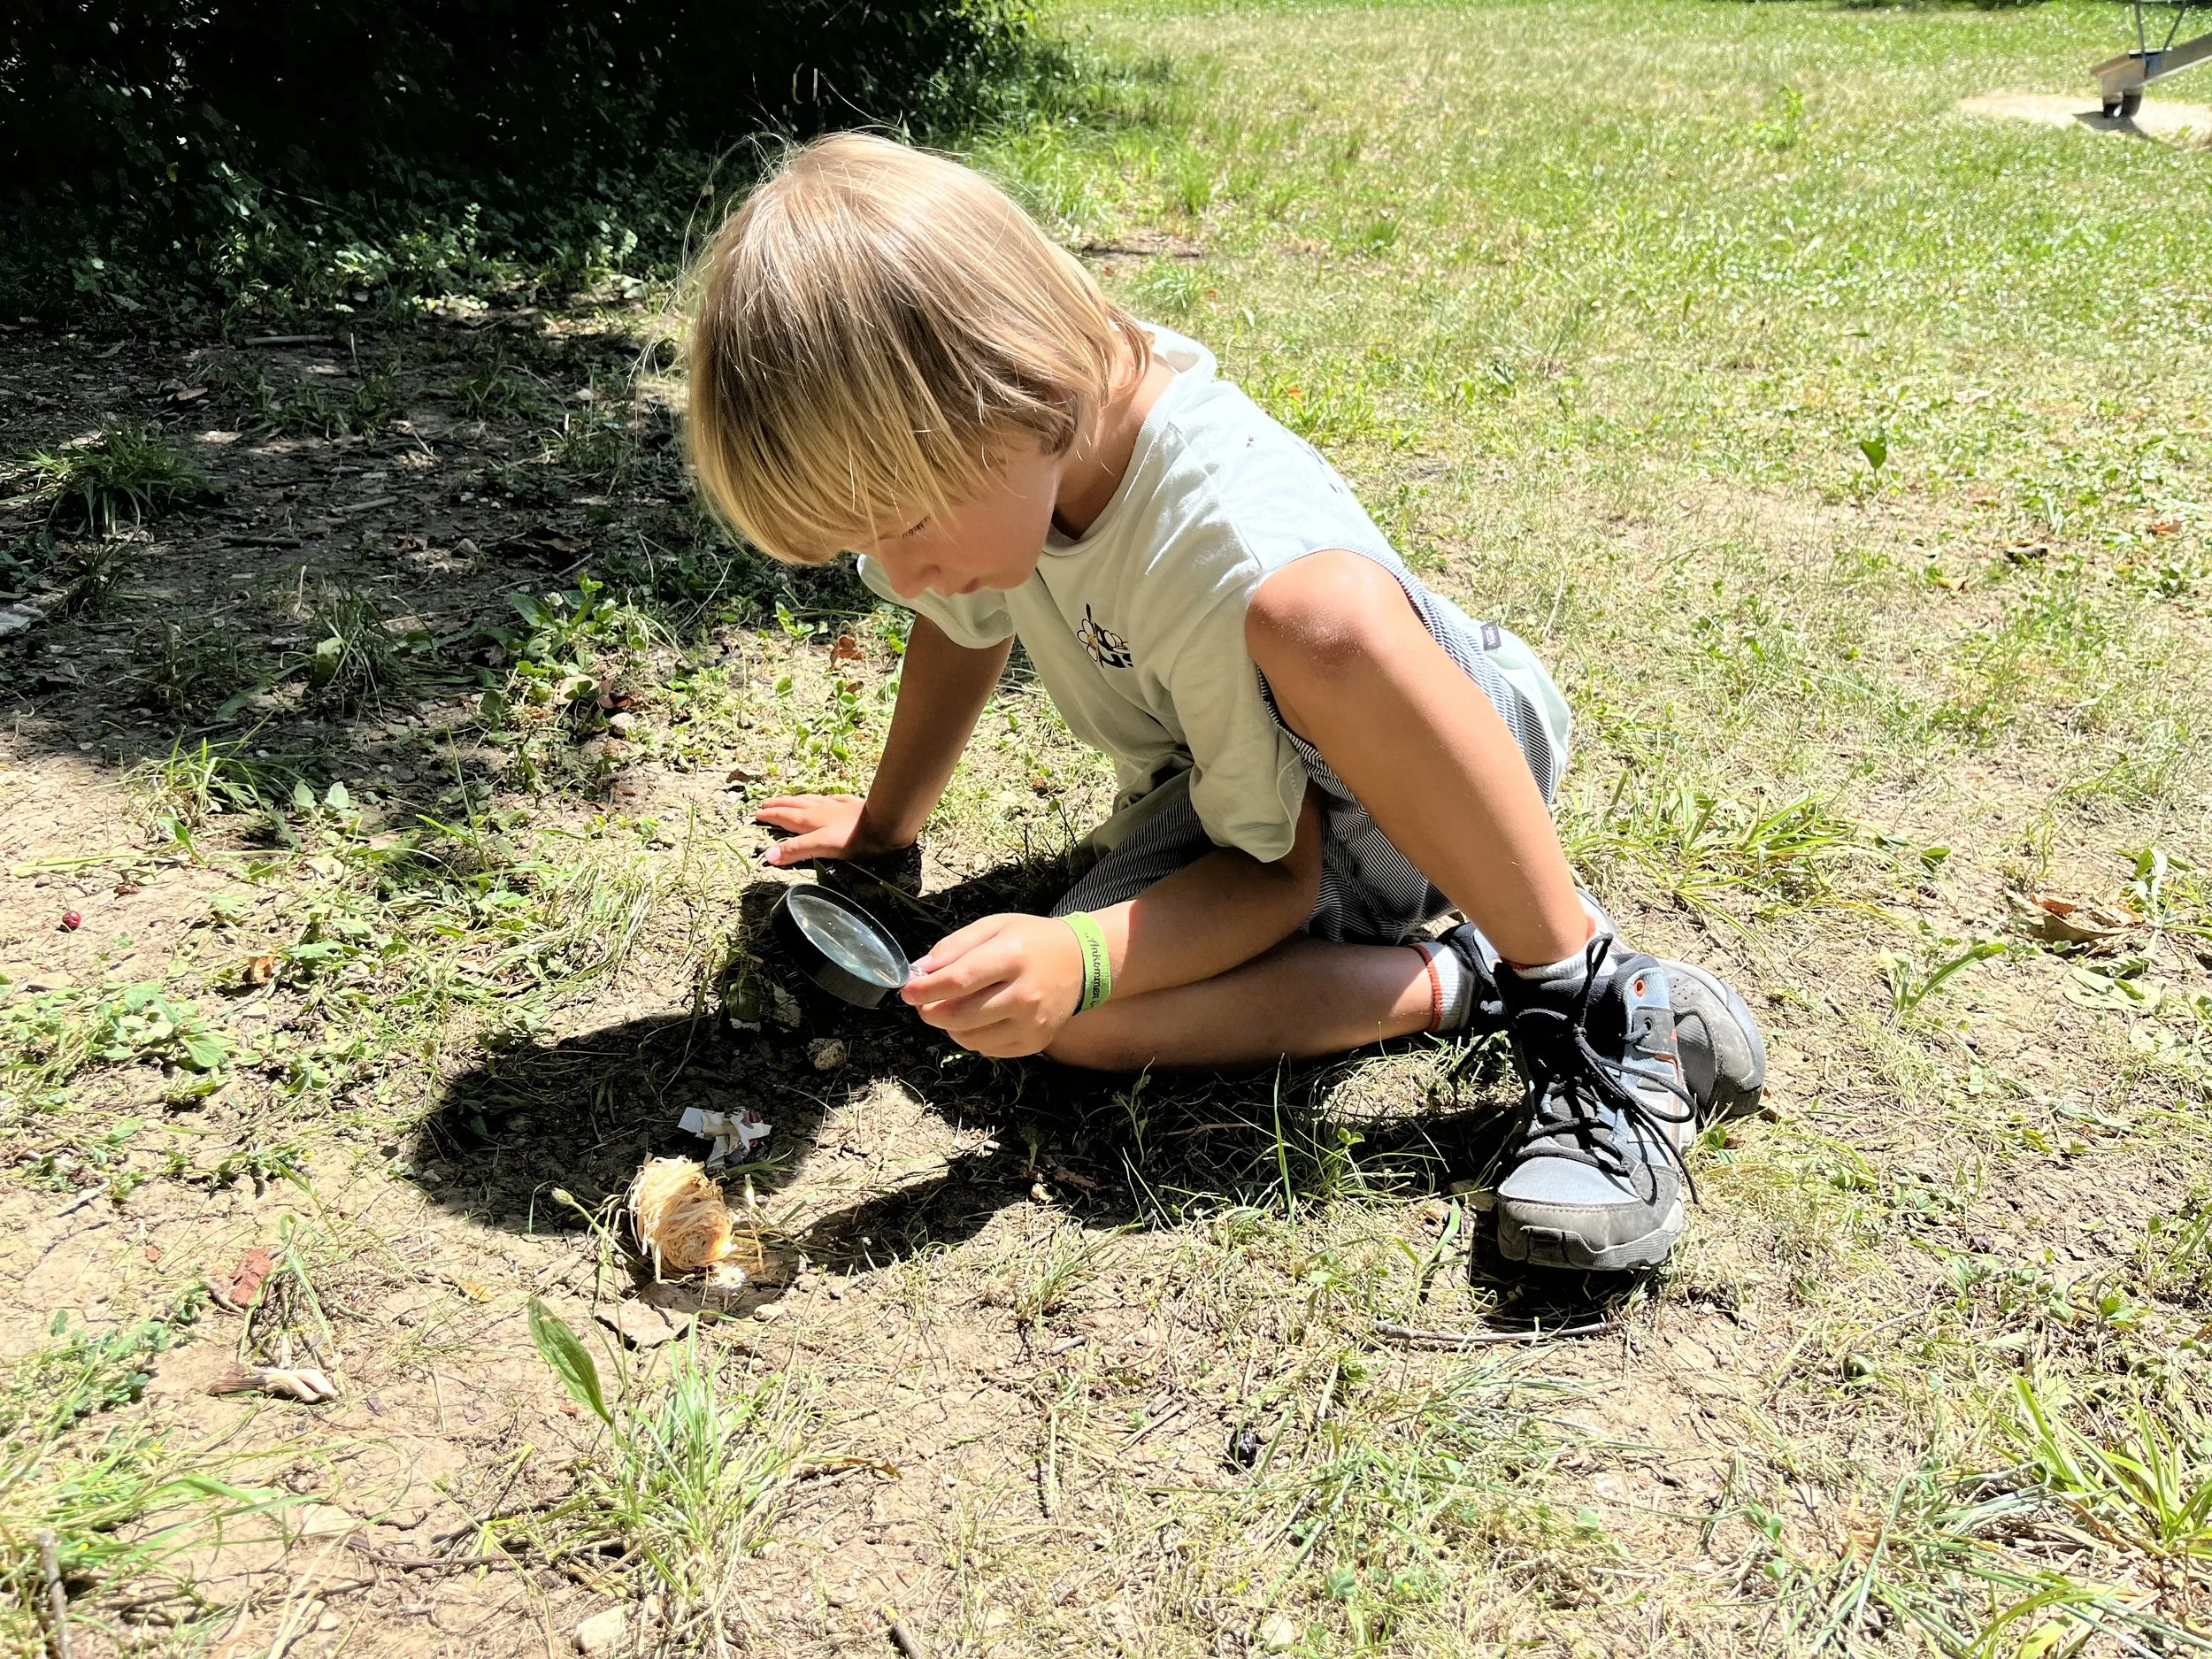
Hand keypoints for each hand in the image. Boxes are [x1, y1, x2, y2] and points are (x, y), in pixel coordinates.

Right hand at [753, 794, 906, 866]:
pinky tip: (827, 798)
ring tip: (790, 799)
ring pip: (812, 801)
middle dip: (780, 805)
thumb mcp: (821, 846)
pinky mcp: (854, 806)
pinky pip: (834, 800)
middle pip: (796, 806)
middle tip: (766, 804)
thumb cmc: (854, 837)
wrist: (886, 822)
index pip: (785, 818)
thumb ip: (797, 850)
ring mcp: (838, 807)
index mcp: (811, 821)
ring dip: (798, 800)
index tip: (757, 814)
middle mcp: (821, 811)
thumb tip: (768, 855)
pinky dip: (824, 799)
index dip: (771, 816)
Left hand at [902, 913, 1084, 1057]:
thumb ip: (955, 946)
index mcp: (1012, 956)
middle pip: (959, 1015)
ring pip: (969, 1038)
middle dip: (930, 1011)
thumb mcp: (994, 927)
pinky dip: (972, 1036)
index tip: (907, 990)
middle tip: (924, 1003)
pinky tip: (978, 1018)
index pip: (957, 981)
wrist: (1081, 962)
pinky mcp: (1035, 1042)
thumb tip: (920, 970)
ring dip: (949, 1026)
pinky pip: (987, 1049)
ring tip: (953, 1008)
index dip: (924, 989)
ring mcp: (1032, 1023)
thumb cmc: (1032, 940)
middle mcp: (1024, 994)